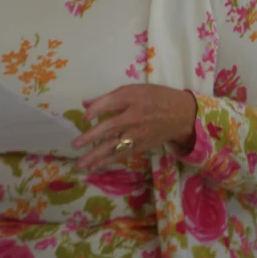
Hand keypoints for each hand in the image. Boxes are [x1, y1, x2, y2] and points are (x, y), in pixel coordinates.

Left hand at [72, 85, 196, 171]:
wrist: (181, 115)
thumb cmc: (155, 97)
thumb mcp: (134, 90)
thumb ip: (110, 97)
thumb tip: (85, 103)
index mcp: (133, 98)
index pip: (110, 103)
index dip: (95, 110)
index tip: (84, 117)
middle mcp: (134, 117)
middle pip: (109, 128)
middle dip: (91, 137)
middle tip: (75, 144)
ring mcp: (137, 134)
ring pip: (114, 146)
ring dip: (96, 156)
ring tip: (81, 164)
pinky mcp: (140, 146)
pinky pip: (121, 155)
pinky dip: (107, 162)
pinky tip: (95, 167)